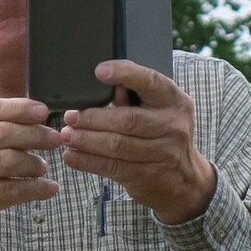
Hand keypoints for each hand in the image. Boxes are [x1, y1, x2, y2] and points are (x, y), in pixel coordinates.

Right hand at [0, 95, 61, 246]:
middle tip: (54, 139)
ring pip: (9, 161)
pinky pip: (14, 190)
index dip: (20, 109)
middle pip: (2, 134)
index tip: (43, 112)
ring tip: (43, 167)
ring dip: (34, 163)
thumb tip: (37, 112)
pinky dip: (37, 188)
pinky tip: (49, 187)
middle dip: (34, 134)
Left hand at [58, 60, 215, 226]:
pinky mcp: (147, 176)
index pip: (150, 82)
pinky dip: (88, 161)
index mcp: (174, 101)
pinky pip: (112, 167)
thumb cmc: (162, 133)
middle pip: (127, 120)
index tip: (99, 71)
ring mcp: (161, 153)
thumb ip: (133, 96)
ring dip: (86, 140)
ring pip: (116, 145)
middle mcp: (172, 126)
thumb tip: (102, 82)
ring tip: (66, 135)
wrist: (183, 179)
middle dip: (93, 118)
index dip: (125, 74)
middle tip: (69, 116)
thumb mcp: (157, 109)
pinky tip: (71, 156)